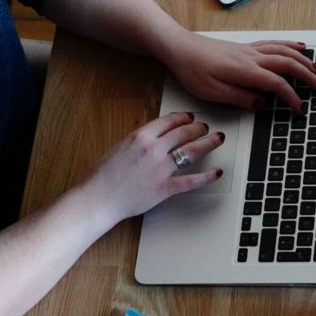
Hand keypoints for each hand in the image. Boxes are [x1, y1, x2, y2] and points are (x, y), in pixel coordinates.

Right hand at [84, 111, 226, 220]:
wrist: (98, 198)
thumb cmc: (103, 175)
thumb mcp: (119, 147)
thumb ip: (138, 140)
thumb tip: (153, 136)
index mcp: (141, 136)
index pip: (169, 121)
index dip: (183, 117)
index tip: (190, 117)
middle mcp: (154, 149)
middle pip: (184, 133)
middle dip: (199, 128)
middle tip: (206, 128)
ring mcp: (161, 169)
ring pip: (193, 151)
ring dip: (208, 143)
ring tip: (217, 139)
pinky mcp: (165, 188)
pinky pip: (192, 181)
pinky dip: (208, 177)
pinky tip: (218, 172)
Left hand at [165, 34, 315, 110]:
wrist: (180, 47)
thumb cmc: (193, 69)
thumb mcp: (212, 92)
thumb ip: (240, 97)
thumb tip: (262, 103)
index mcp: (244, 70)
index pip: (277, 84)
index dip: (292, 97)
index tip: (300, 109)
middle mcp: (251, 57)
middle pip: (288, 64)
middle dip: (307, 76)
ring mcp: (250, 50)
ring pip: (284, 51)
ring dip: (303, 60)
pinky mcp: (246, 47)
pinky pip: (275, 44)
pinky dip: (291, 45)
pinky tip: (299, 47)